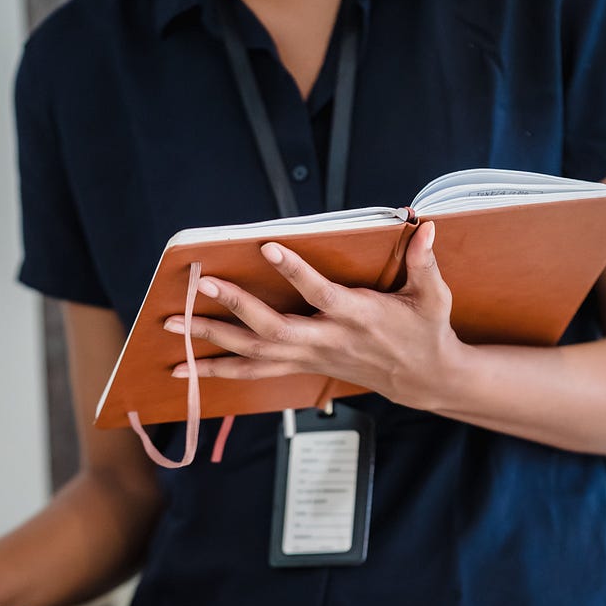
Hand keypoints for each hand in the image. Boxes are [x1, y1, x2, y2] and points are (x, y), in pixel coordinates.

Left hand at [162, 220, 463, 411]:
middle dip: (235, 306)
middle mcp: (326, 340)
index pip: (321, 293)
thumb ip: (425, 263)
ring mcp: (309, 357)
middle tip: (201, 285)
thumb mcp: (432, 297)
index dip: (295, 272)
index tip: (269, 247)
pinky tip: (184, 367)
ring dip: (210, 341)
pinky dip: (216, 369)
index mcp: (356, 316)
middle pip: (273, 328)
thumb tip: (426, 227)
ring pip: (253, 354)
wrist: (421, 378)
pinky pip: (252, 371)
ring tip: (172, 326)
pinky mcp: (300, 366)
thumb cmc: (424, 331)